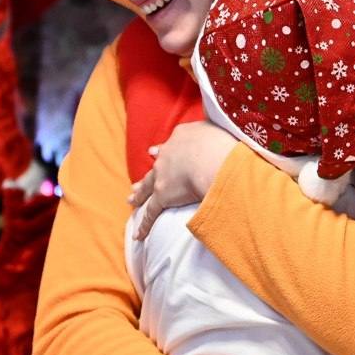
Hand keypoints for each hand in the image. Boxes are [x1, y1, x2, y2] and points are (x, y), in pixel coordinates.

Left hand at [129, 121, 236, 238]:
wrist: (213, 159)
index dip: (163, 150)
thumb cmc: (223, 143)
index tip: (155, 151)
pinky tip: (138, 235)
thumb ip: (216, 126)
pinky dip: (144, 225)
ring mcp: (163, 176)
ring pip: (147, 187)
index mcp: (182, 136)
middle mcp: (168, 154)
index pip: (171, 144)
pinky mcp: (163, 196)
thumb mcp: (219, 127)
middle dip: (147, 174)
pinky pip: (151, 213)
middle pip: (155, 166)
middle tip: (137, 181)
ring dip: (139, 194)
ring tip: (131, 200)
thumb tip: (220, 120)